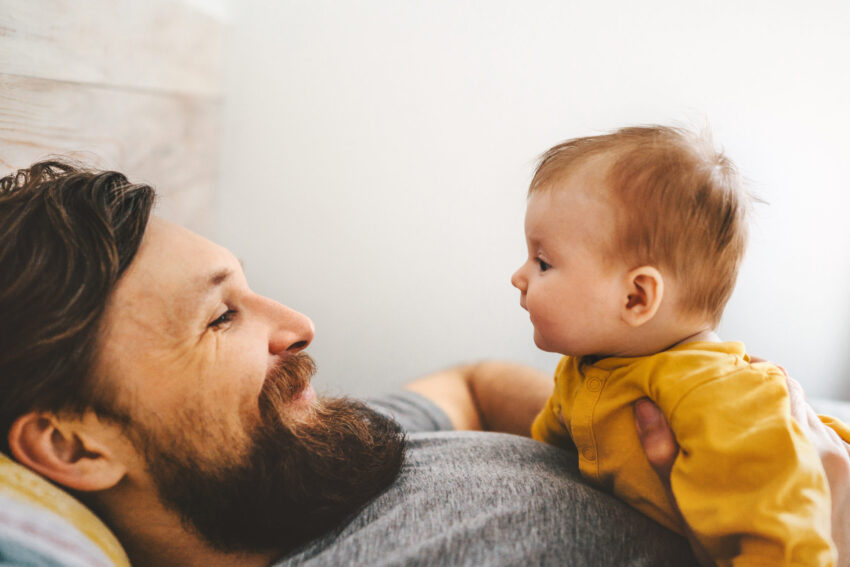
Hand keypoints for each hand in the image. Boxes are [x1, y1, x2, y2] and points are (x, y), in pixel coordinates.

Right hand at [636, 376, 849, 566]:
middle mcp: (816, 444)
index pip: (771, 381)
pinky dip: (801, 434)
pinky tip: (777, 449)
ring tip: (751, 422)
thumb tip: (644, 405)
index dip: (745, 371)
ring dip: (781, 411)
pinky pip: (823, 437)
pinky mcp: (848, 472)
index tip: (721, 371)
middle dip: (760, 389)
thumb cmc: (737, 549)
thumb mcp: (690, 505)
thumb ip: (665, 454)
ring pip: (806, 413)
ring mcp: (838, 458)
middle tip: (730, 394)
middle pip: (790, 392)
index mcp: (778, 443)